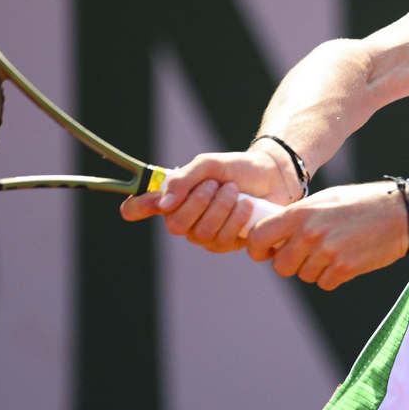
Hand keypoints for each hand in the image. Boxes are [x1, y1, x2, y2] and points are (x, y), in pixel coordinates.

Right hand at [119, 150, 297, 252]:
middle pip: (174, 225)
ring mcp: (205, 235)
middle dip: (198, 203)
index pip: (139, 207)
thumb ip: (184, 179)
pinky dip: (237, 218)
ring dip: (222, 208)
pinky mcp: (228, 245)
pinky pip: (223, 240)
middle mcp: (184, 219)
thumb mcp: (209, 164)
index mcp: (174, 197)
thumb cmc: (237, 169)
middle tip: (216, 185)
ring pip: (201, 233)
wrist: (273, 177)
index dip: (135, 208)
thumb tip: (163, 204)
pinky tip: (247, 206)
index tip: (138, 206)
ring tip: (235, 191)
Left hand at [247, 182, 408, 289]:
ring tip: (333, 251)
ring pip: (303, 276)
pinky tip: (346, 259)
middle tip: (306, 253)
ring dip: (314, 269)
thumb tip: (271, 233)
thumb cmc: (360, 204)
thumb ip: (298, 216)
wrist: (400, 215)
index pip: (258, 236)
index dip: (257, 248)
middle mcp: (309, 232)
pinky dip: (332, 276)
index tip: (266, 251)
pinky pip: (324, 283)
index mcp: (300, 212)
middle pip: (280, 265)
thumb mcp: (325, 200)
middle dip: (290, 263)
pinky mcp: (344, 268)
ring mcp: (326, 251)